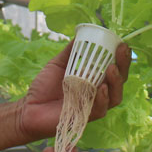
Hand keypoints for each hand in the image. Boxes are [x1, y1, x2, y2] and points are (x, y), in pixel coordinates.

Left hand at [15, 39, 129, 140]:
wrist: (28, 108)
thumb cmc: (44, 87)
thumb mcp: (58, 64)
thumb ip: (70, 51)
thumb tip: (80, 33)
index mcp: (94, 79)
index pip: (114, 68)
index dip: (121, 57)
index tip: (122, 43)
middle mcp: (98, 93)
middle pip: (119, 81)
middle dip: (123, 65)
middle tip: (122, 50)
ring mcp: (93, 106)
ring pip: (114, 97)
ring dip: (115, 82)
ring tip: (112, 69)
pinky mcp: (85, 117)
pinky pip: (99, 110)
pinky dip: (102, 99)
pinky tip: (102, 89)